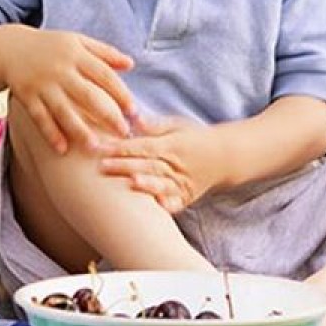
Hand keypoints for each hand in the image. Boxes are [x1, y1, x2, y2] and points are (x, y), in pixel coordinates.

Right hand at [0, 27, 135, 153]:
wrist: (10, 48)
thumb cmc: (51, 46)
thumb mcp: (77, 41)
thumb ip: (104, 52)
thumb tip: (131, 64)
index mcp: (76, 54)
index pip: (104, 75)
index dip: (121, 94)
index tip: (134, 112)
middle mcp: (60, 69)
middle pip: (88, 95)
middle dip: (107, 115)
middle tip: (124, 134)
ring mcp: (42, 84)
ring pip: (64, 111)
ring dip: (79, 130)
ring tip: (95, 148)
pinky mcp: (27, 96)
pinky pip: (40, 118)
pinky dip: (51, 134)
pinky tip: (63, 150)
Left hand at [98, 116, 227, 213]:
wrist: (224, 157)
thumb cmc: (194, 138)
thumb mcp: (178, 125)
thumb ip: (156, 125)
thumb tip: (134, 119)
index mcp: (173, 145)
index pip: (144, 146)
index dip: (122, 147)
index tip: (100, 147)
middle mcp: (177, 165)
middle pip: (148, 165)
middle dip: (124, 166)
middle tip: (101, 166)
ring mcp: (183, 183)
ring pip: (162, 184)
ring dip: (147, 184)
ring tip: (131, 182)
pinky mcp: (186, 197)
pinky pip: (177, 203)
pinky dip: (169, 205)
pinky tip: (159, 206)